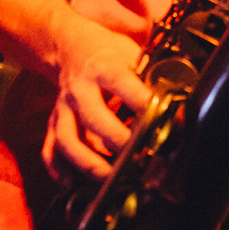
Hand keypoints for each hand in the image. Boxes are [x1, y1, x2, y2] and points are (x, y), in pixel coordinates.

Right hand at [42, 25, 150, 182]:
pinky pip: (49, 149)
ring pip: (68, 139)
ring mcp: (64, 108)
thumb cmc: (111, 53)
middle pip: (94, 118)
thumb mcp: (134, 54)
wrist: (70, 45)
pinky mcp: (53, 122)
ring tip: (109, 177)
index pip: (122, 84)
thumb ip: (152, 77)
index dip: (142, 102)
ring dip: (87, 161)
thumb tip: (178, 100)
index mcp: (104, 68)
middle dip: (116, 139)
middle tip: (138, 156)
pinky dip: (58, 169)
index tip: (162, 120)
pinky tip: (73, 184)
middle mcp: (80, 89)